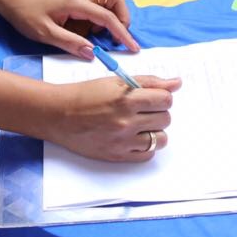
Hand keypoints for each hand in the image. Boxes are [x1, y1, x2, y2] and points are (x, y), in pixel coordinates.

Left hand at [0, 0, 138, 56]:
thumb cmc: (25, 14)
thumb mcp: (45, 33)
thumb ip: (70, 43)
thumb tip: (93, 53)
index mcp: (76, 3)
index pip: (108, 17)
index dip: (123, 33)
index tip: (132, 47)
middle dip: (123, 19)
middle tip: (116, 38)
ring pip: (109, 0)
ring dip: (112, 17)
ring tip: (100, 36)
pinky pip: (98, 4)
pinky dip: (101, 17)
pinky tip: (88, 30)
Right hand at [47, 74, 181, 161]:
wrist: (59, 114)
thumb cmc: (87, 94)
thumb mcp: (117, 81)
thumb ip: (149, 81)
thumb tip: (177, 83)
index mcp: (126, 98)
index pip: (165, 99)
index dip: (163, 96)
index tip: (154, 97)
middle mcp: (126, 121)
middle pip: (165, 119)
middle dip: (159, 112)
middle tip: (145, 109)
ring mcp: (122, 141)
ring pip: (161, 138)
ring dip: (156, 130)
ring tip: (142, 124)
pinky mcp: (117, 155)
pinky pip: (147, 154)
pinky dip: (147, 146)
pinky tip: (136, 137)